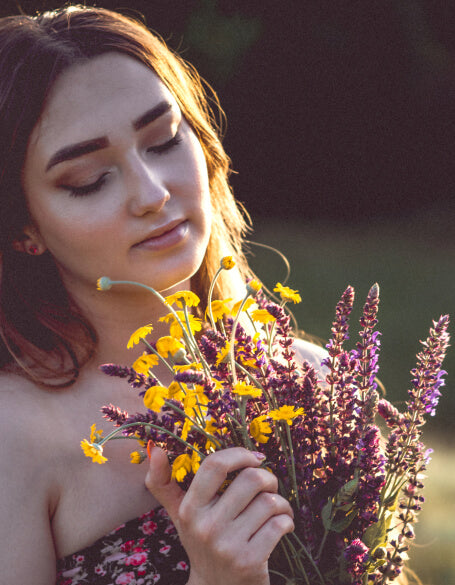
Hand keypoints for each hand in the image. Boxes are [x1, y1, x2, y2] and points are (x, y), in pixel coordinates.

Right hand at [145, 446, 293, 584]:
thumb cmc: (202, 543)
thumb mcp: (181, 516)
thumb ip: (164, 483)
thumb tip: (154, 448)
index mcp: (189, 510)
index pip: (215, 465)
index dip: (240, 454)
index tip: (254, 458)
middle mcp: (205, 527)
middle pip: (251, 479)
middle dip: (269, 478)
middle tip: (269, 487)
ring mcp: (227, 546)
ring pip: (270, 502)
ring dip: (281, 502)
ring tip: (277, 509)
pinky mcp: (249, 562)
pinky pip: (279, 524)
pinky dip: (287, 521)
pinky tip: (282, 526)